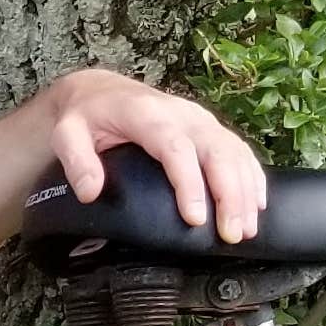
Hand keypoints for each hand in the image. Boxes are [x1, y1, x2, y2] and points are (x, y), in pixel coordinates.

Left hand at [43, 69, 267, 244]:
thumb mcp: (68, 134)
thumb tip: (90, 191)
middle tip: (231, 233)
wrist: (100, 92)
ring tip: (245, 229)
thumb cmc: (86, 116)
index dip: (189, 184)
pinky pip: (239, 150)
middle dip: (229, 194)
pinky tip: (257, 204)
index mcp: (147, 114)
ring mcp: (199, 120)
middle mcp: (181, 114)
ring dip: (244, 191)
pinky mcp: (209, 128)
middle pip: (216, 151)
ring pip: (233, 152)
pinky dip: (251, 176)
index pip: (175, 148)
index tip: (194, 218)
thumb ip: (77, 161)